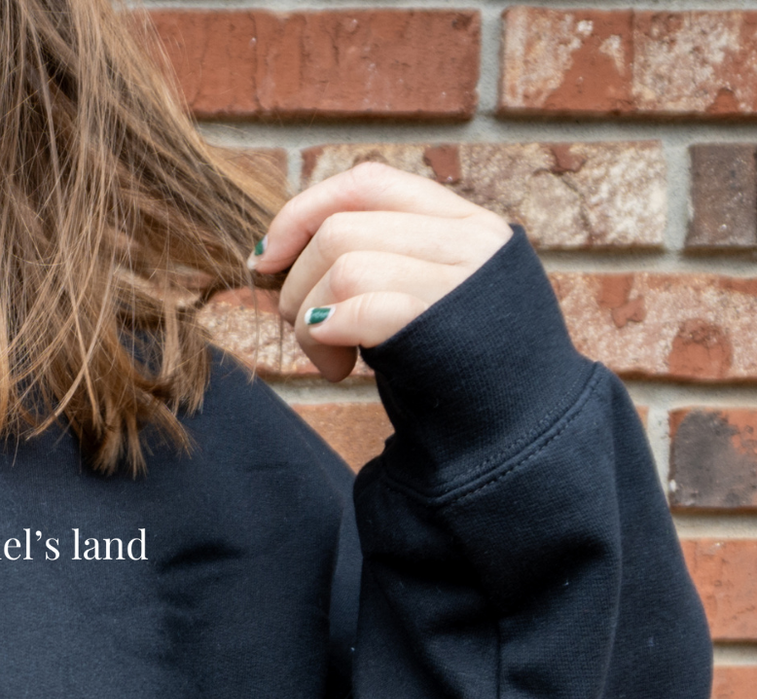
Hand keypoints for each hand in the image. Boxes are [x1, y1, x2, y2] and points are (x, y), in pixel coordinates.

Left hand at [253, 160, 513, 382]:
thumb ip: (384, 259)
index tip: (266, 257)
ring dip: (309, 320)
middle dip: (297, 285)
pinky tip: (335, 362)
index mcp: (461, 222)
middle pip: (339, 229)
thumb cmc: (459, 369)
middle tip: (305, 333)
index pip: (366, 182)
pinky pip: (361, 305)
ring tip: (329, 362)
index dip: (302, 212)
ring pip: (342, 264)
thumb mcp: (430, 294)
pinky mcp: (442, 325)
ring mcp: (458, 280)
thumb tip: (283, 251)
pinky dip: (328, 332)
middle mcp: (466, 239)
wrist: (521, 428)